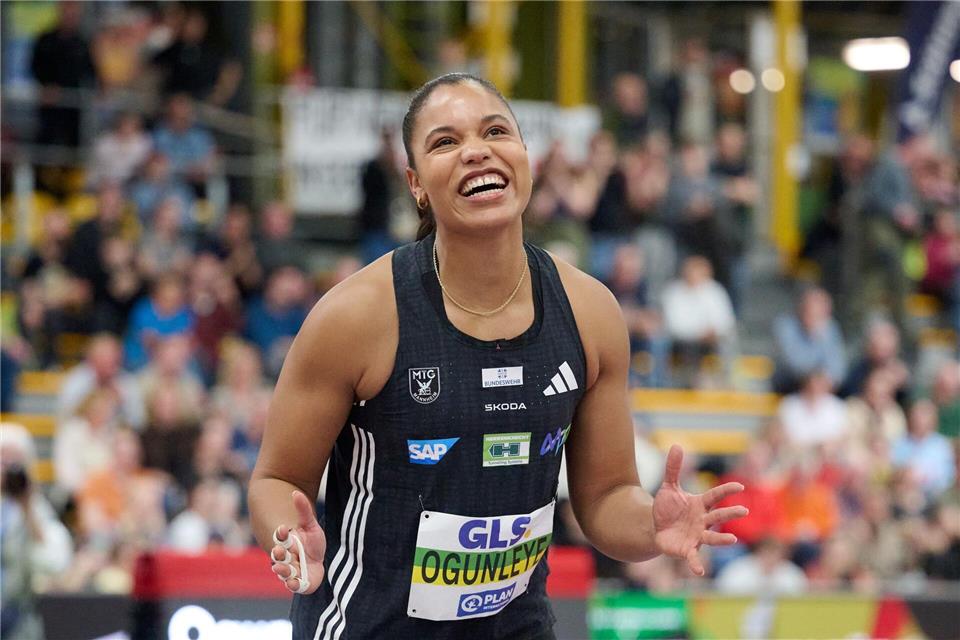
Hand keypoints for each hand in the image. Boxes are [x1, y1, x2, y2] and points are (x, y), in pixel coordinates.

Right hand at [271, 490, 326, 593]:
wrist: (317, 561)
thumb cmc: (311, 541)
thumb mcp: (311, 525)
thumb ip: (303, 510)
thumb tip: (296, 492)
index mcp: (287, 542)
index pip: (280, 536)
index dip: (281, 533)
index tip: (284, 528)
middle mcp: (286, 557)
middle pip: (278, 555)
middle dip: (278, 553)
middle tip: (279, 550)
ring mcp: (290, 570)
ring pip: (283, 570)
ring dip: (281, 570)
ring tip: (280, 568)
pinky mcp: (298, 583)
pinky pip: (293, 585)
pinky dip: (292, 585)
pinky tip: (293, 582)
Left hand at [653, 445, 747, 575]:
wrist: (656, 528)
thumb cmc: (668, 508)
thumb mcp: (668, 486)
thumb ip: (673, 468)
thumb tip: (676, 445)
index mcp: (700, 504)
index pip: (714, 496)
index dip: (725, 491)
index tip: (739, 485)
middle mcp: (702, 521)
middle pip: (718, 516)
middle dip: (730, 514)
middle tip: (744, 510)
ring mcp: (696, 536)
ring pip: (711, 538)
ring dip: (722, 540)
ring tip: (733, 540)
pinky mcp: (687, 550)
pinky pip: (694, 558)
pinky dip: (697, 565)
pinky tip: (699, 572)